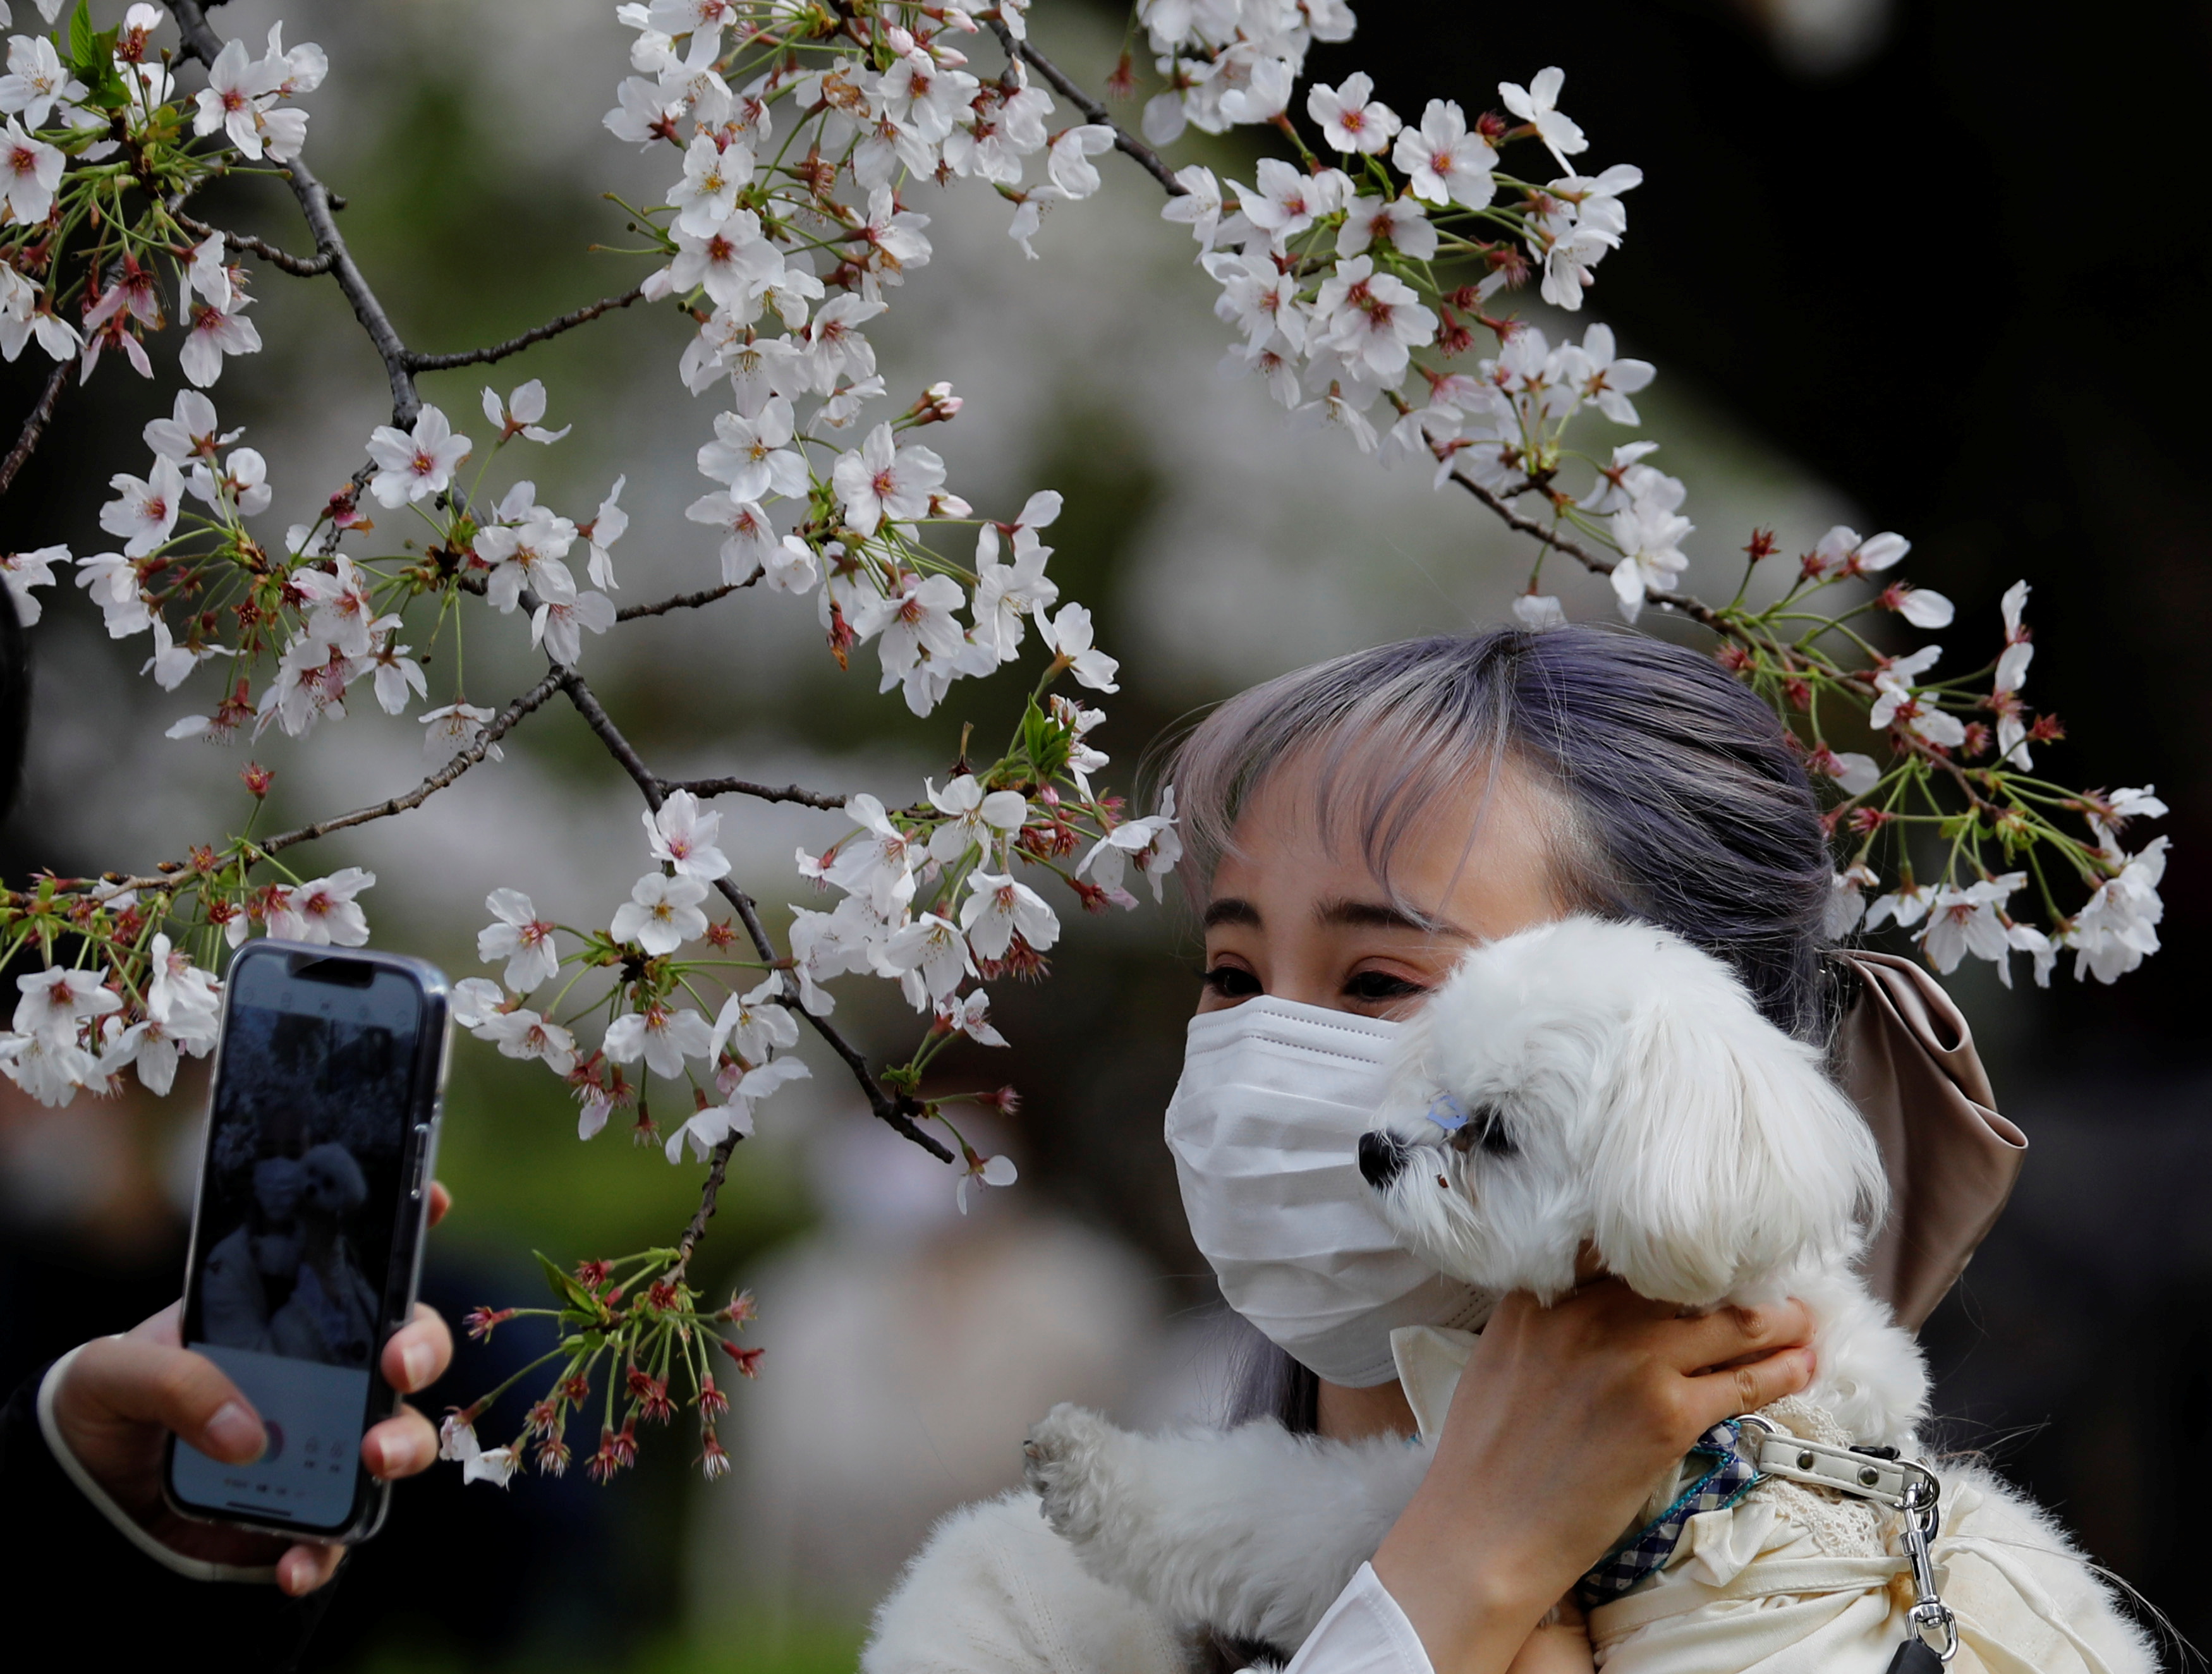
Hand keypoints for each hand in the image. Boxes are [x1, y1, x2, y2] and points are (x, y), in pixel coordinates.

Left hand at [50, 1182, 454, 1596]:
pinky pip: (341, 1532)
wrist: (82, 1499)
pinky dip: (326, 1552)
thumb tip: (247, 1435)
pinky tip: (293, 1566)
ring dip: (404, 1443)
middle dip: (423, 1348)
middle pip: (407, 1345)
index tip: (434, 1200)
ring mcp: (324, 1440)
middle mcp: (323, 1371)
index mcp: (283, 1313)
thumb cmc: (103, 1405)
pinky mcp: (309, 1511)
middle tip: (399, 1365)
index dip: (406, 1226)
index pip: (356, 1261)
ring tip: (374, 1459)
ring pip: (401, 1433)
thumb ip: (172, 1381)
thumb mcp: (109, 1371)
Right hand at [1371, 1279, 1814, 1673]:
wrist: (1486, 1529)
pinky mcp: (1665, 1413)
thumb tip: (1599, 1308)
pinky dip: (1781, 1372)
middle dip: (1735, 1281)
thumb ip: (1548, 1319)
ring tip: (1802, 1320)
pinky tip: (1802, 1366)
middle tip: (1770, 1285)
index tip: (1703, 1257)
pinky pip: (1743, 1382)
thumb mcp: (1503, 1357)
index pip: (1623, 1249)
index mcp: (1542, 1296)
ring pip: (1728, 1324)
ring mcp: (1632, 1360)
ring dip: (1776, 1320)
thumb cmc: (1485, 1457)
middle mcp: (1589, 1314)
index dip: (1673, 1253)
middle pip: (1684, 1280)